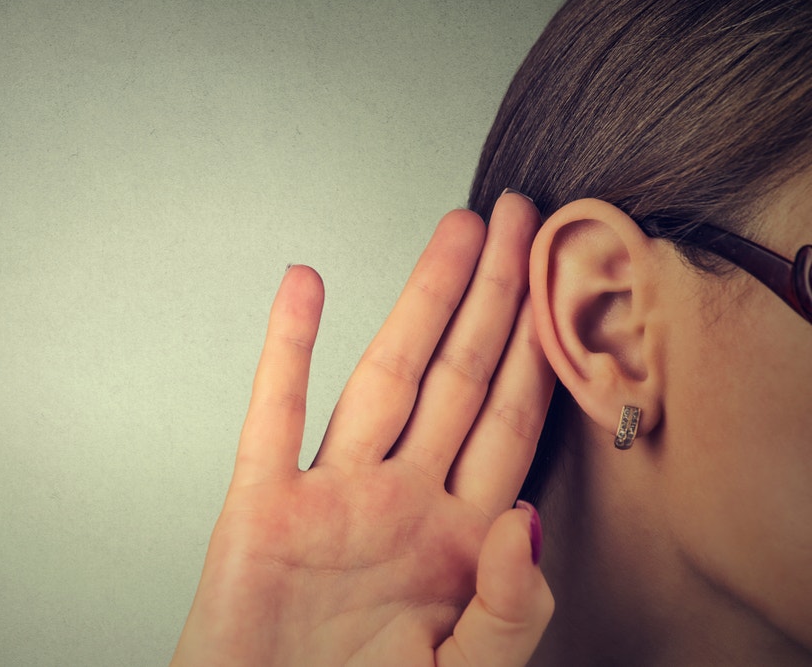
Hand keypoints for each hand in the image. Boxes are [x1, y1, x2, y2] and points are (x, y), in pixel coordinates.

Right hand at [172, 192, 554, 666]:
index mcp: (457, 541)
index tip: (562, 283)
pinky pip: (274, 414)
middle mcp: (400, 502)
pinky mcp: (265, 507)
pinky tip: (304, 289)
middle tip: (519, 219)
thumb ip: (509, 608)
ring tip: (453, 233)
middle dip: (494, 298)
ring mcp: (332, 497)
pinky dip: (287, 348)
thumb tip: (527, 519)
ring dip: (418, 302)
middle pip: (458, 378)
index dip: (541, 350)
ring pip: (383, 378)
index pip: (511, 423)